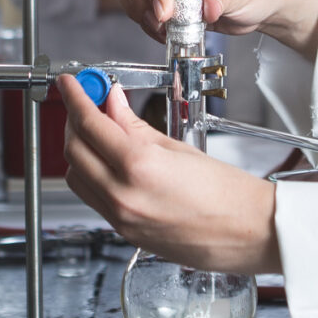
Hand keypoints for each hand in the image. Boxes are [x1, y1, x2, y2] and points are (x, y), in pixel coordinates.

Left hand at [60, 76, 280, 273]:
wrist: (248, 233)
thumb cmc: (227, 194)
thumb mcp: (177, 147)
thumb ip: (135, 125)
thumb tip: (112, 102)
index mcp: (138, 167)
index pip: (89, 124)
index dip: (74, 97)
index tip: (70, 83)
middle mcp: (122, 196)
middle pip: (74, 150)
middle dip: (74, 120)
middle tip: (87, 101)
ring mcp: (120, 218)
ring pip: (75, 176)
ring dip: (79, 148)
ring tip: (98, 129)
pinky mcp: (123, 233)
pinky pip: (92, 197)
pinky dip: (90, 173)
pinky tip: (107, 159)